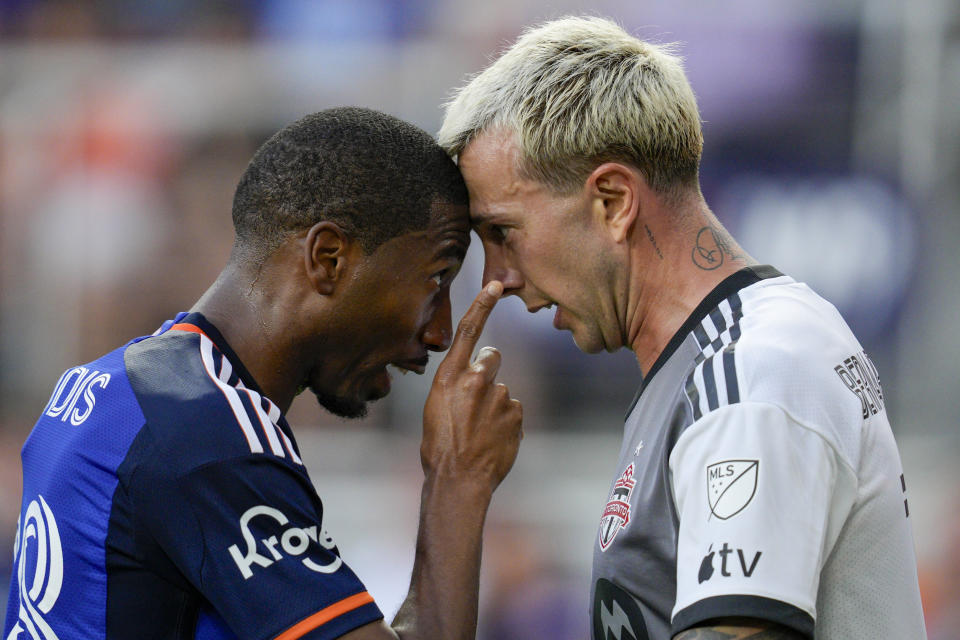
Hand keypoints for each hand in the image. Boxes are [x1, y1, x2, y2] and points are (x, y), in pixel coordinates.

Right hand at [422, 281, 522, 490]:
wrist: (458, 479)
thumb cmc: (439, 447)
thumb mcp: (436, 408)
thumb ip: (457, 387)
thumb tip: (474, 383)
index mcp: (450, 377)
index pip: (469, 331)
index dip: (483, 305)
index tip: (497, 284)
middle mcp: (476, 380)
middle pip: (493, 357)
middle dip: (489, 372)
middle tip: (477, 401)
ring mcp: (499, 396)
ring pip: (502, 391)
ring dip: (495, 406)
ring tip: (480, 431)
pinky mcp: (515, 414)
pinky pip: (513, 411)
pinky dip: (506, 423)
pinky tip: (492, 439)